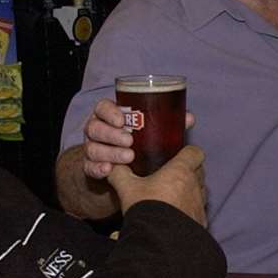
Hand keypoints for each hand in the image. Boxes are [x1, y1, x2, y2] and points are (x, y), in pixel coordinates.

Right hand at [79, 99, 195, 179]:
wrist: (124, 168)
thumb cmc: (139, 141)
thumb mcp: (149, 130)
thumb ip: (165, 122)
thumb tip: (188, 118)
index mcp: (109, 116)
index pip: (102, 107)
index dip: (109, 112)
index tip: (122, 120)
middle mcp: (97, 130)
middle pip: (95, 127)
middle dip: (111, 134)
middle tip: (130, 141)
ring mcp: (92, 148)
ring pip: (92, 148)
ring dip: (110, 152)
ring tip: (128, 157)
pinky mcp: (90, 167)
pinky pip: (89, 167)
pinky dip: (98, 168)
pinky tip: (109, 170)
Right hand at [105, 145, 207, 225]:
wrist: (159, 239)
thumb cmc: (147, 209)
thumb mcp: (127, 188)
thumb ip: (119, 173)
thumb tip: (112, 166)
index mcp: (181, 171)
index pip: (195, 153)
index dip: (188, 153)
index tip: (179, 156)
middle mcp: (195, 186)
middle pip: (199, 171)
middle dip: (189, 172)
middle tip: (172, 177)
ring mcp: (200, 204)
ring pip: (200, 192)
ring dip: (190, 192)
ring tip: (173, 197)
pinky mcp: (200, 221)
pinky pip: (198, 211)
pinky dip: (190, 211)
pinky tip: (177, 216)